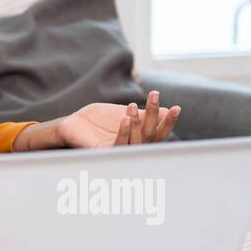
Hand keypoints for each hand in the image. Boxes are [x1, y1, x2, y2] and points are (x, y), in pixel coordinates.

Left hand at [56, 90, 179, 147]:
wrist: (73, 123)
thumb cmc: (98, 120)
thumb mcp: (125, 113)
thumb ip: (145, 114)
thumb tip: (169, 110)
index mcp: (138, 139)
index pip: (158, 133)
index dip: (168, 122)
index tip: (177, 107)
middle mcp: (131, 148)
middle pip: (150, 136)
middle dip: (154, 115)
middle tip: (155, 95)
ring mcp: (118, 153)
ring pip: (137, 142)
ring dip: (138, 123)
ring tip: (131, 106)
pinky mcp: (103, 154)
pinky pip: (118, 147)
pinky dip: (124, 133)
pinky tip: (126, 119)